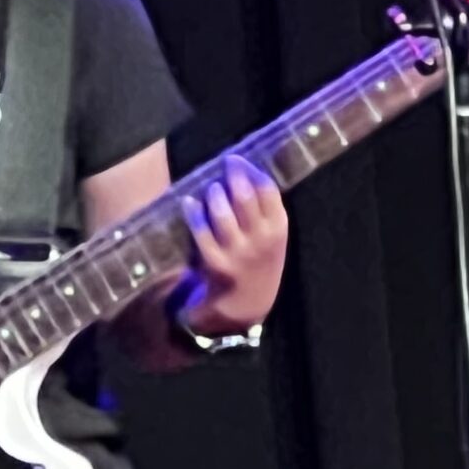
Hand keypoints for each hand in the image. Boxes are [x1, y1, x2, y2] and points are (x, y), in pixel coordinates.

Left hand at [179, 156, 288, 333]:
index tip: (239, 160)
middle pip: (245, 196)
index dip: (251, 170)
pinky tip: (190, 203)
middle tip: (225, 165)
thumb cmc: (257, 264)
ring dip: (214, 194)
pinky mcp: (214, 263)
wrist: (244, 308)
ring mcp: (238, 253)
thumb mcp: (272, 239)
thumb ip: (264, 210)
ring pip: (222, 211)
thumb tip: (243, 170)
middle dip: (232, 174)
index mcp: (279, 230)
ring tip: (212, 189)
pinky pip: (200, 230)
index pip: (268, 190)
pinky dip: (194, 212)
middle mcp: (261, 240)